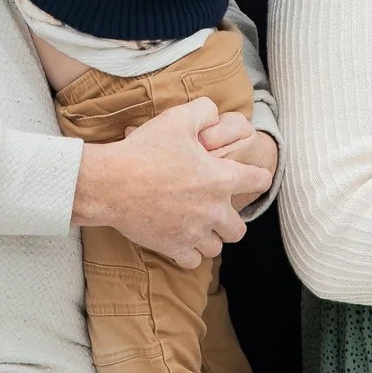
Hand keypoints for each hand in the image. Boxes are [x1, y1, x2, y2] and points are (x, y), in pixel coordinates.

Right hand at [71, 97, 269, 268]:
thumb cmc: (145, 149)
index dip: (257, 177)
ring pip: (216, 247)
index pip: (260, 181)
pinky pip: (193, 261)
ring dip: (209, 237)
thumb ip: (204, 111)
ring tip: (195, 226)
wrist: (111, 182)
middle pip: (239, 228)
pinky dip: (189, 253)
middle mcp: (214, 210)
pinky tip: (179, 239)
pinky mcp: (173, 248)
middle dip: (230, 220)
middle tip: (214, 209)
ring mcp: (194, 232)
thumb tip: (214, 112)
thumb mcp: (178, 118)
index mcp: (221, 178)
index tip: (249, 178)